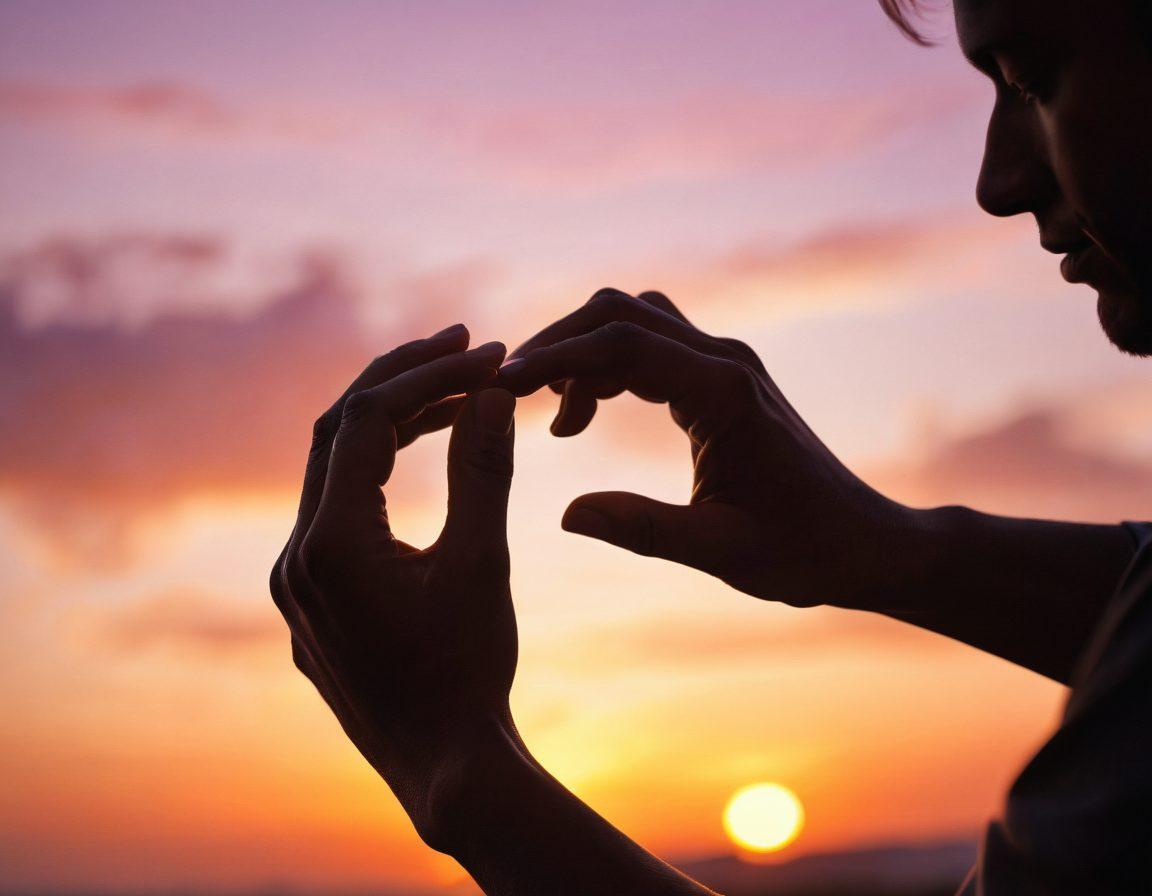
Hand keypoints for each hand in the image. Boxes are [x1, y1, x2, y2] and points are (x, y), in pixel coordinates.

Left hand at [270, 326, 521, 845]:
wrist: (446, 768)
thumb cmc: (469, 671)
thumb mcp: (482, 564)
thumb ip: (483, 471)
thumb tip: (492, 391)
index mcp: (328, 546)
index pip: (367, 422)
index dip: (429, 376)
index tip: (487, 355)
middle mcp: (294, 559)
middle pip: (336, 434)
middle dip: (402, 382)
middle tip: (465, 346)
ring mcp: (295, 584)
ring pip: (333, 472)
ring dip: (392, 426)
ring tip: (458, 394)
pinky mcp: (310, 602)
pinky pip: (335, 513)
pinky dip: (378, 473)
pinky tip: (421, 453)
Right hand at [498, 289, 912, 610]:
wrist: (862, 542)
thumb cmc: (803, 552)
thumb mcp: (722, 552)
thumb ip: (645, 530)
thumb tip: (566, 514)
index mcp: (725, 395)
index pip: (624, 346)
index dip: (557, 358)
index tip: (504, 387)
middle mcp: (726, 362)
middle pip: (622, 313)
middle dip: (560, 343)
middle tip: (513, 394)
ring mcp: (726, 364)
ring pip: (635, 322)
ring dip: (584, 353)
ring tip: (557, 421)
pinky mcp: (723, 380)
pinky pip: (652, 348)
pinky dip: (608, 368)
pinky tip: (586, 416)